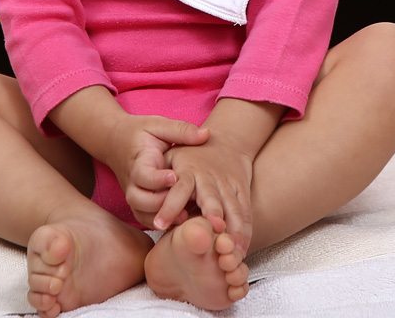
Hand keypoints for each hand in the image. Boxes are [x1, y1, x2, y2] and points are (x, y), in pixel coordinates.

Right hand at [104, 115, 209, 228]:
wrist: (116, 140)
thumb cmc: (141, 132)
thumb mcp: (159, 125)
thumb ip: (181, 130)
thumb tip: (206, 133)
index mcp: (138, 161)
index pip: (143, 174)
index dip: (158, 179)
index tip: (175, 177)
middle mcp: (132, 180)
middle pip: (138, 199)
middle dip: (158, 203)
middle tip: (179, 199)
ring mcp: (134, 193)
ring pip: (140, 212)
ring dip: (160, 216)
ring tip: (183, 216)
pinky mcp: (138, 202)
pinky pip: (144, 218)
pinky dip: (159, 222)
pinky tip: (180, 221)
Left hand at [155, 133, 254, 254]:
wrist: (228, 141)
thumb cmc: (191, 153)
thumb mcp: (172, 149)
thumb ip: (158, 167)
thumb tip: (149, 182)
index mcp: (188, 170)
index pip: (179, 188)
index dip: (171, 206)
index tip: (161, 224)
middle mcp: (209, 178)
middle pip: (211, 199)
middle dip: (213, 216)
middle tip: (214, 237)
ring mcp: (228, 185)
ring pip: (233, 208)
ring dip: (233, 231)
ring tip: (231, 253)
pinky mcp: (242, 191)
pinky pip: (245, 212)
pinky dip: (245, 230)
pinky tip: (242, 249)